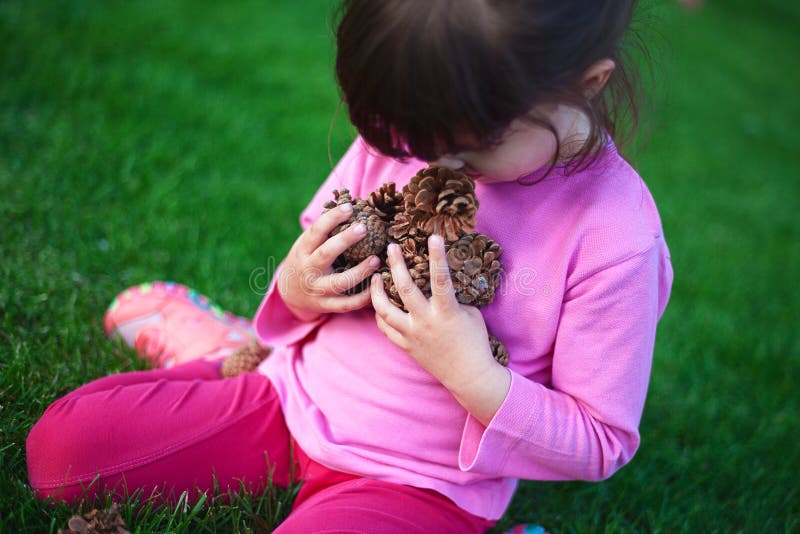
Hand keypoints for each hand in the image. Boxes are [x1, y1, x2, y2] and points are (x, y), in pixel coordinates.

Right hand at [278, 202, 380, 321]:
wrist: (290, 294)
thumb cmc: (306, 261)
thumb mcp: (306, 245)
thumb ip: (323, 232)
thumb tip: (351, 205)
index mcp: (303, 250)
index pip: (316, 231)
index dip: (331, 218)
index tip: (349, 207)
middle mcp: (309, 269)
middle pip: (326, 254)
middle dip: (345, 241)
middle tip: (363, 228)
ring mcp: (317, 289)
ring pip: (340, 282)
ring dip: (360, 271)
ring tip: (376, 260)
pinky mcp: (326, 305)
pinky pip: (346, 304)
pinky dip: (362, 298)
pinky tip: (376, 286)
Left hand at [370, 234, 510, 424]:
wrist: (468, 375)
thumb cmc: (474, 342)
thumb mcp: (471, 313)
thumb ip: (453, 298)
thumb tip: (441, 280)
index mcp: (447, 312)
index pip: (441, 278)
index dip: (437, 256)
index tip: (434, 237)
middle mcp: (426, 321)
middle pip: (405, 288)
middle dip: (397, 265)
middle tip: (391, 247)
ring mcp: (413, 334)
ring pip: (385, 310)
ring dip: (377, 291)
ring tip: (375, 277)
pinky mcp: (406, 346)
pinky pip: (385, 328)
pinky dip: (380, 314)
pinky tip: (379, 304)